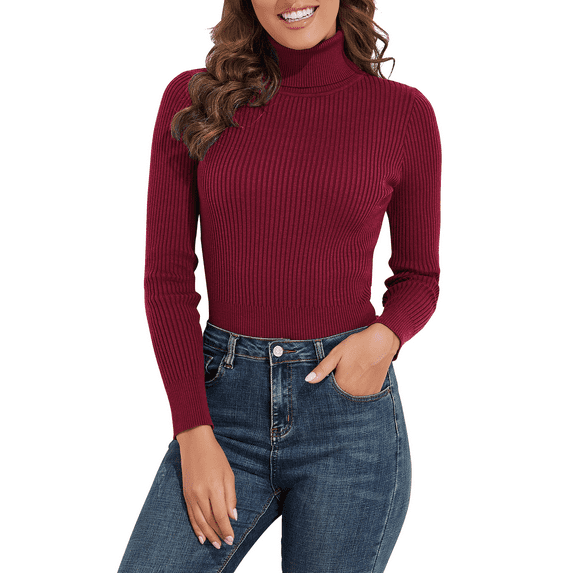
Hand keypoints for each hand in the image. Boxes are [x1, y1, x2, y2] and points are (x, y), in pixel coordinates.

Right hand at [176, 425, 237, 549]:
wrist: (195, 444)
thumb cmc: (215, 456)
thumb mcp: (228, 474)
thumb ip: (230, 496)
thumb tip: (233, 516)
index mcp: (214, 488)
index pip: (220, 516)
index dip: (226, 529)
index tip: (231, 538)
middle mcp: (201, 494)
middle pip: (209, 520)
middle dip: (218, 534)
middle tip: (224, 544)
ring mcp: (191, 495)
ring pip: (199, 520)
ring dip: (207, 534)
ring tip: (214, 544)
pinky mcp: (185, 494)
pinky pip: (190, 515)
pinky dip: (196, 527)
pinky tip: (201, 535)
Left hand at [305, 324, 399, 395]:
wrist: (381, 342)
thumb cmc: (357, 345)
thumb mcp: (336, 354)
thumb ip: (322, 369)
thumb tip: (308, 380)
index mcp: (342, 384)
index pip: (328, 394)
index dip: (325, 389)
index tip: (327, 382)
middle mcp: (354, 393)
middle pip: (340, 398)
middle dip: (336, 393)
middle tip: (341, 375)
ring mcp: (365, 394)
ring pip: (351, 398)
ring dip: (347, 393)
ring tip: (350, 377)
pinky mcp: (375, 392)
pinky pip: (362, 397)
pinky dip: (358, 393)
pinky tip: (358, 381)